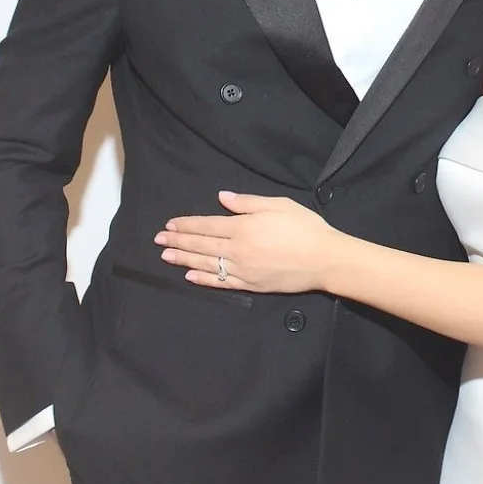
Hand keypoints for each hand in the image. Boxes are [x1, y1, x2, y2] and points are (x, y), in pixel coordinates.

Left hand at [156, 192, 342, 293]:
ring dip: (184, 260)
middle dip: (178, 242)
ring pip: (206, 265)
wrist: (324, 259)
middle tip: (158, 241)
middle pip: (201, 245)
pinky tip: (190, 278)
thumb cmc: (304, 227)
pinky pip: (221, 282)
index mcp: (243, 227)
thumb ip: (247, 202)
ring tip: (166, 258)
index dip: (186, 225)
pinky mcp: (251, 285)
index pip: (206, 225)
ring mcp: (242, 270)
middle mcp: (237, 250)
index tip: (170, 225)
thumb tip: (222, 198)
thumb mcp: (278, 205)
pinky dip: (203, 280)